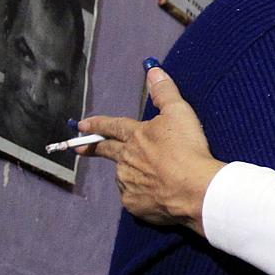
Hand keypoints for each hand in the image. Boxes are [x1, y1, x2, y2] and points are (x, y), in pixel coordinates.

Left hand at [77, 64, 223, 234]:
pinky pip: (134, 198)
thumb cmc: (188, 149)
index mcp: (135, 136)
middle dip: (90, 147)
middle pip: (105, 151)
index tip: (80, 124)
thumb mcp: (180, 113)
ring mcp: (127, 183)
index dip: (97, 123)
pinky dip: (143, 195)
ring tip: (153, 177)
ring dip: (130, 174)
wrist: (195, 189)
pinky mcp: (134, 204)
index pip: (111, 126)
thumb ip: (165, 92)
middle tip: (78, 148)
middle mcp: (125, 159)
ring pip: (124, 176)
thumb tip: (153, 70)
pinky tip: (157, 194)